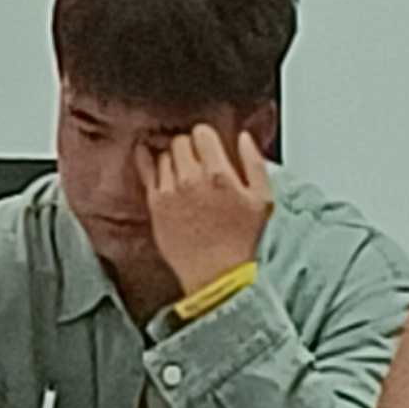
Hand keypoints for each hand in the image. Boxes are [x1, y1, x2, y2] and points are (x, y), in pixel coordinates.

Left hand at [143, 126, 275, 299]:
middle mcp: (192, 179)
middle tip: (197, 162)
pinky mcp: (155, 203)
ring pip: (164, 155)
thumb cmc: (241, 239)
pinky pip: (146, 170)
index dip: (206, 138)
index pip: (202, 134)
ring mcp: (170, 190)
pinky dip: (148, 161)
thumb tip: (244, 137)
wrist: (216, 274)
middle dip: (190, 148)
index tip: (208, 147)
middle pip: (181, 142)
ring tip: (183, 173)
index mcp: (220, 174)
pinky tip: (149, 157)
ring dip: (174, 159)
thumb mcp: (261, 199)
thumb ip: (254, 163)